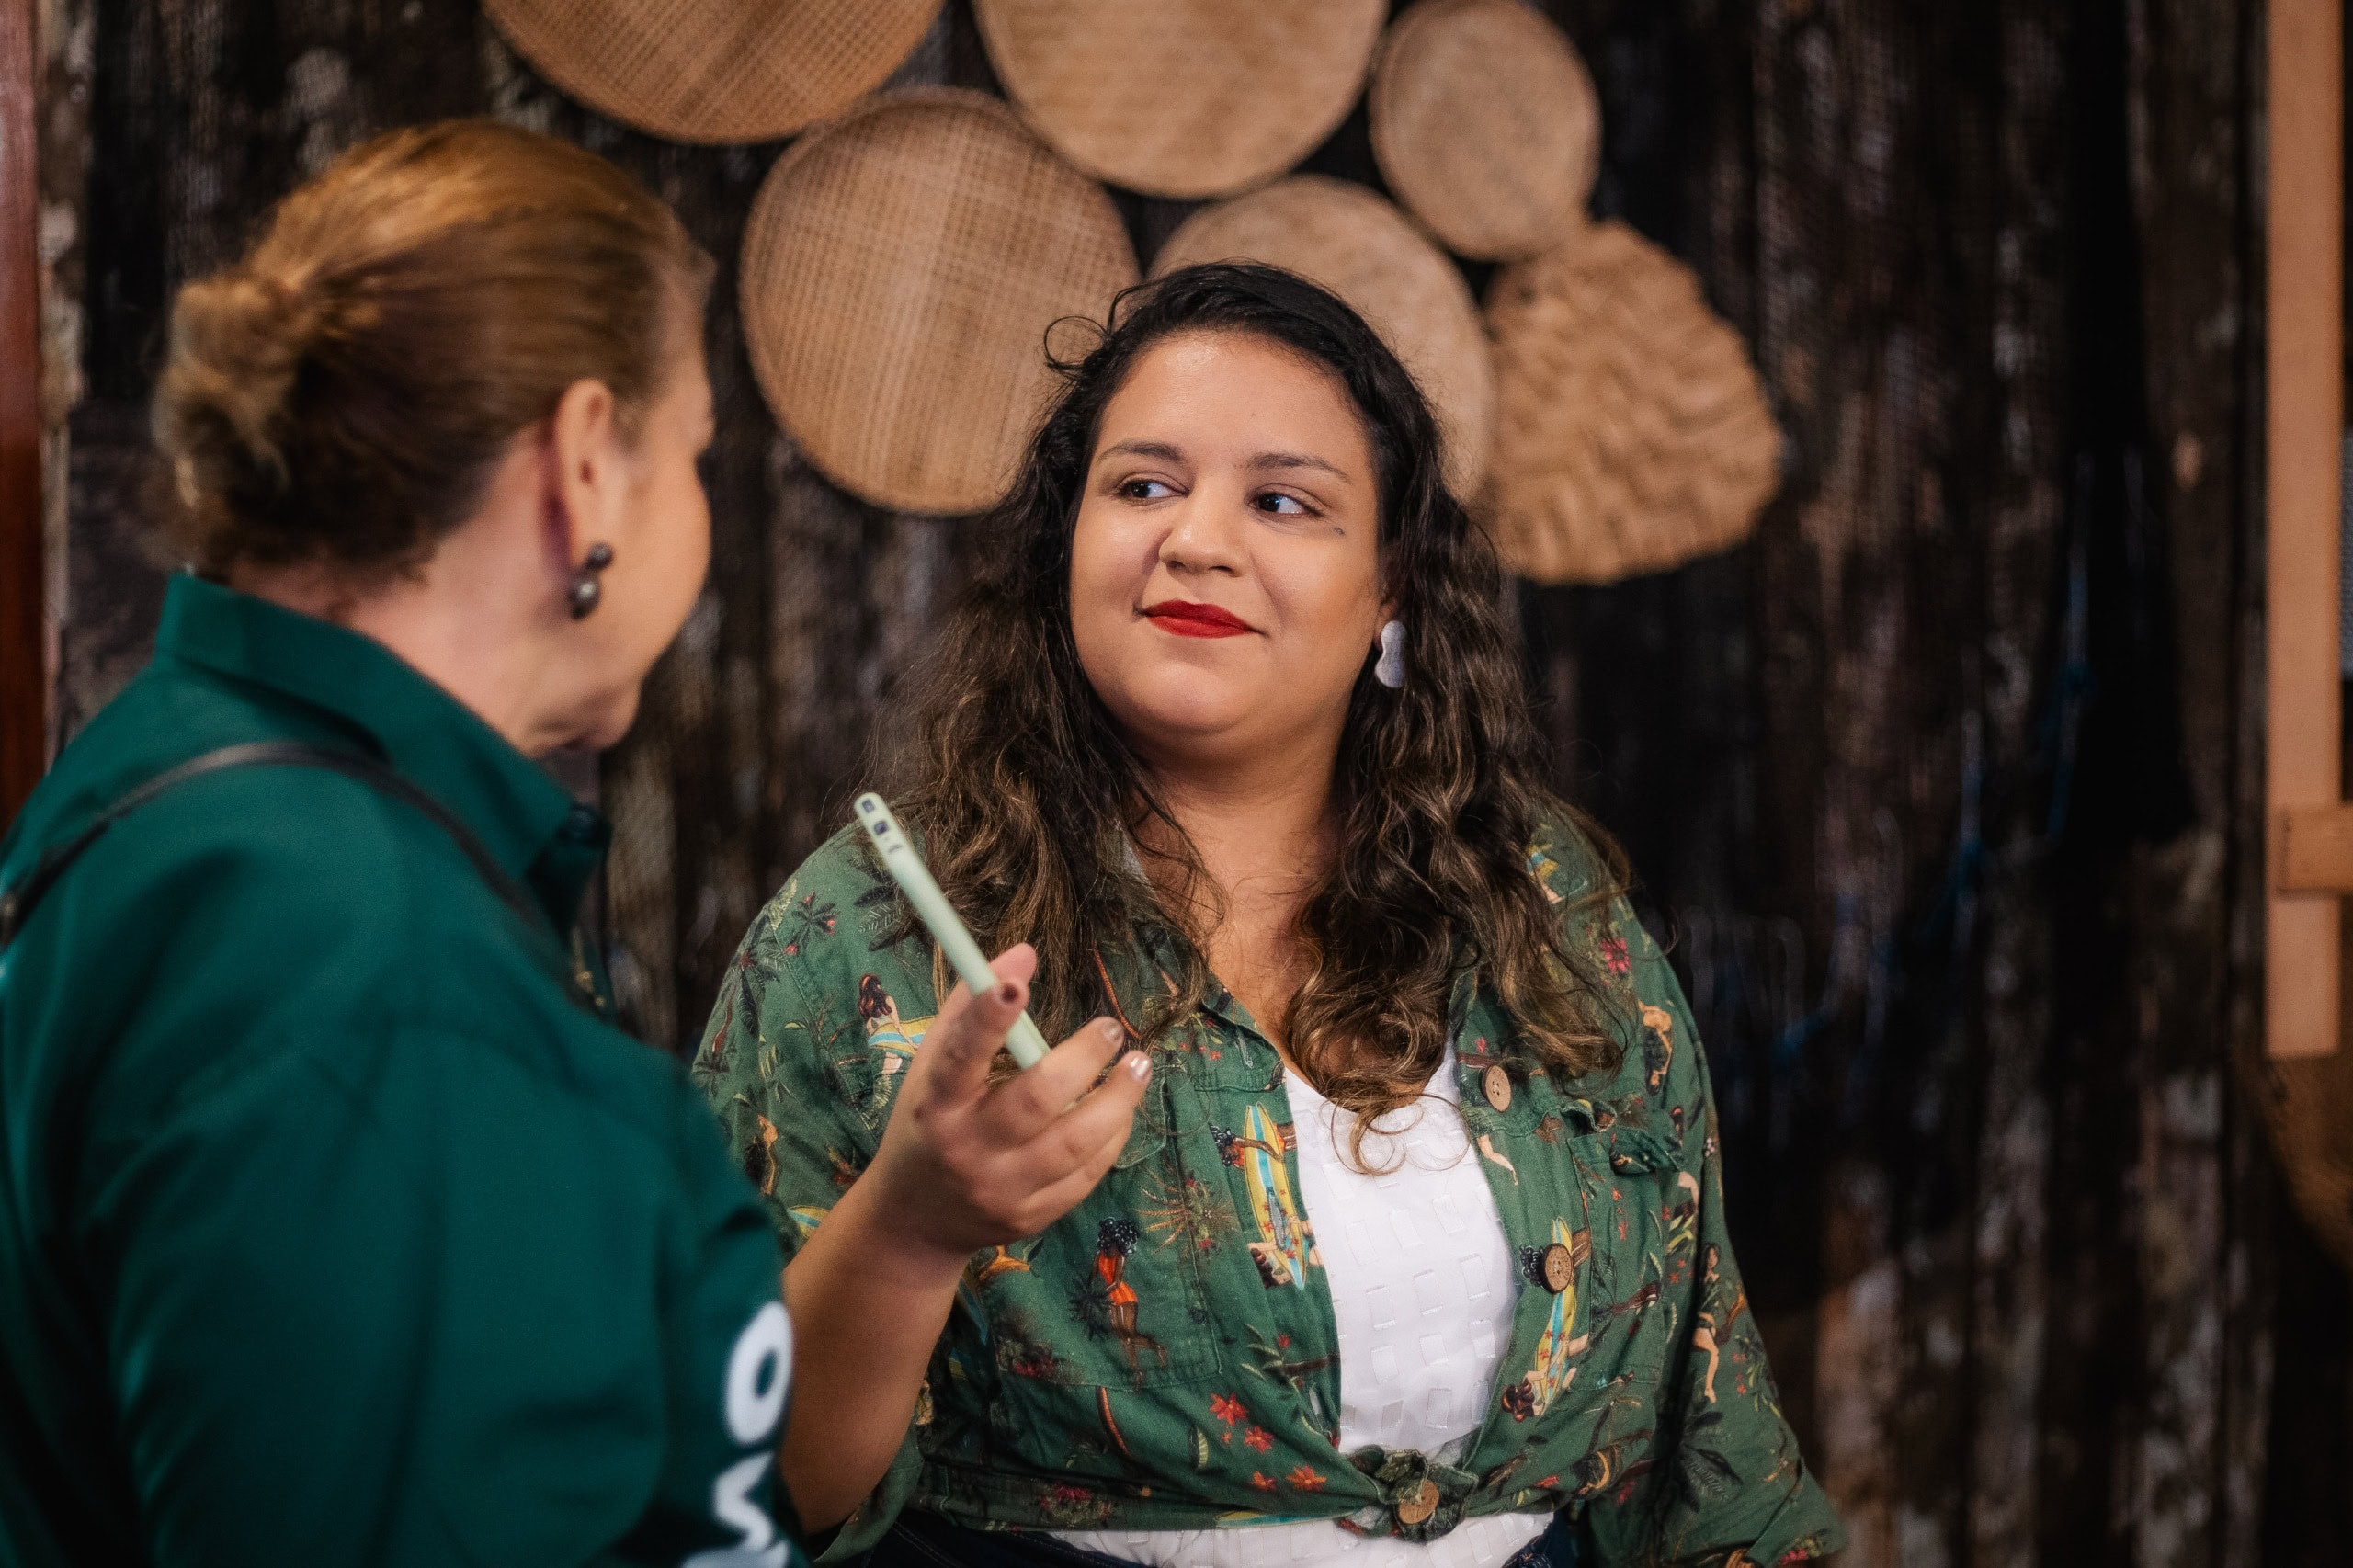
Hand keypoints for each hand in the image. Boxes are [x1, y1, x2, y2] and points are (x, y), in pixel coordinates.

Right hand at [860, 944, 1149, 1270]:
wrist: (916, 1218)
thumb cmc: (929, 1123)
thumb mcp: (931, 1068)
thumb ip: (971, 1009)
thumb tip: (1026, 953)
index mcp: (935, 1104)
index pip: (960, 1057)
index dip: (988, 1018)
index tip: (1018, 985)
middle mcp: (966, 1148)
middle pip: (1034, 1101)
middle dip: (1082, 1058)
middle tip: (1111, 1030)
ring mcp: (1001, 1188)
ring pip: (1074, 1143)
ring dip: (1117, 1100)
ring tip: (1138, 1066)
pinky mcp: (1031, 1216)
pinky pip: (1086, 1175)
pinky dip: (1112, 1138)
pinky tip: (1122, 1111)